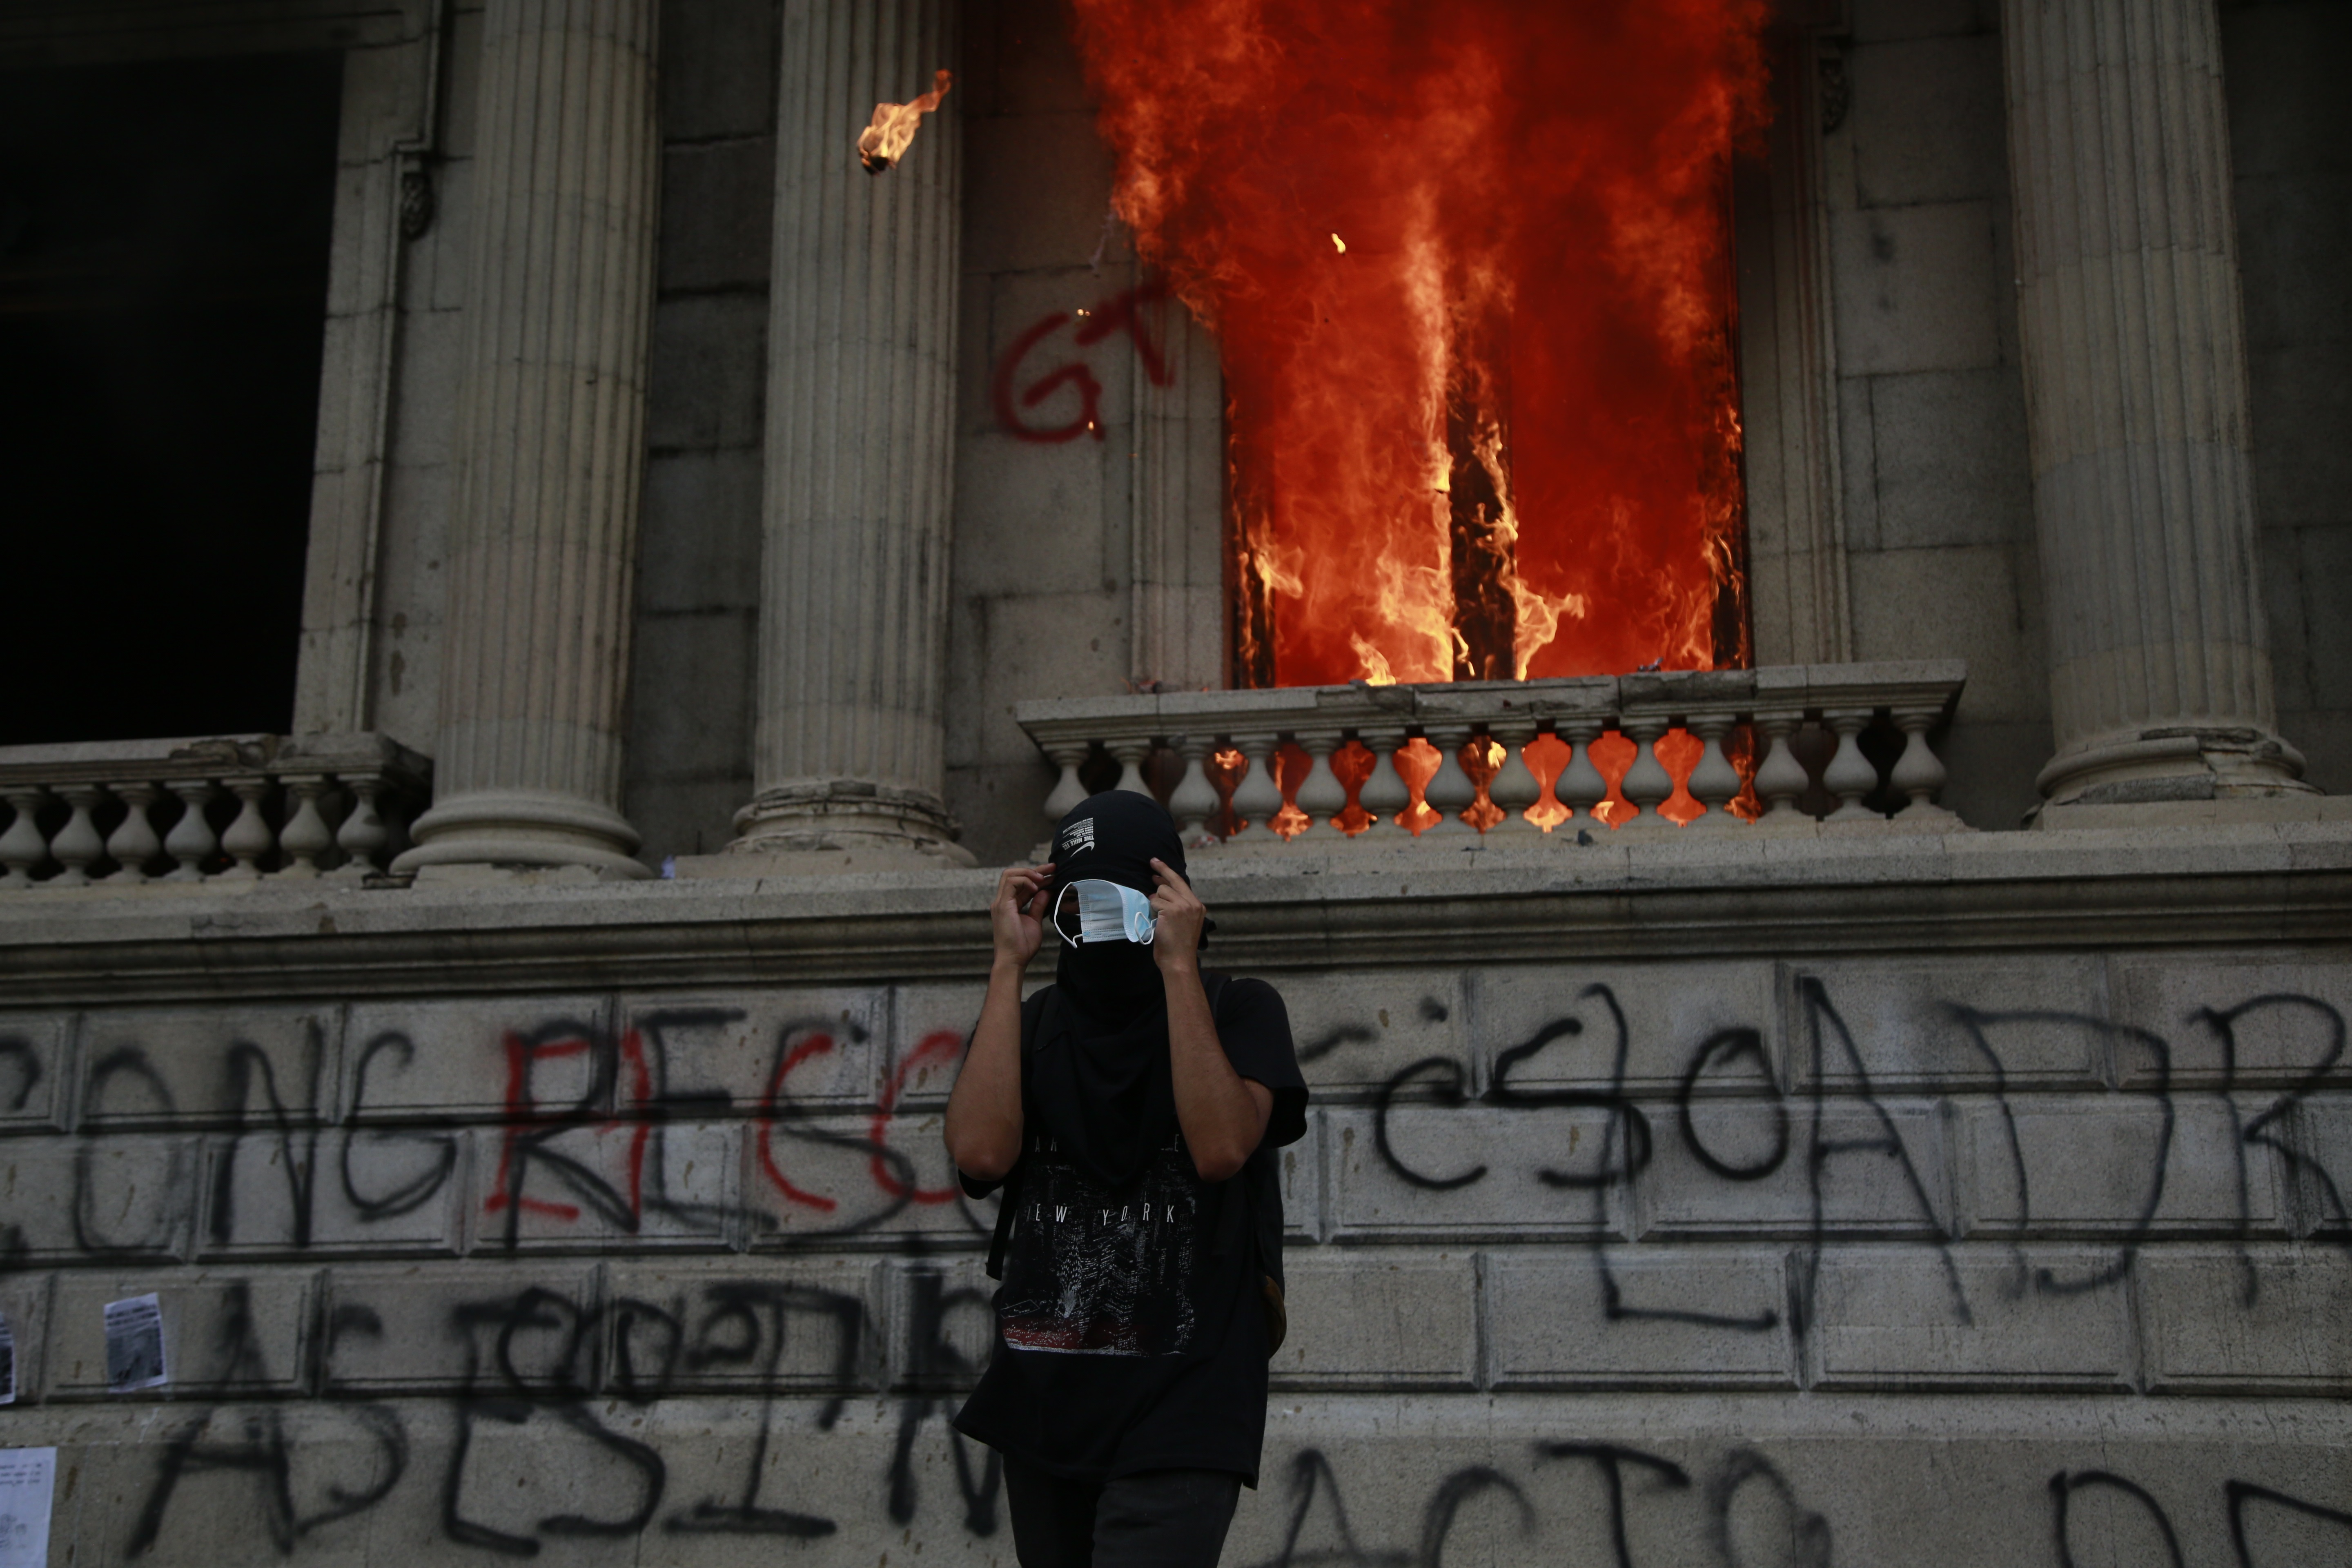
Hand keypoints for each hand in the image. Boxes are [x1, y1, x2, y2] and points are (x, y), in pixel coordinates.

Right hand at [990, 862, 1054, 966]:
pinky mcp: (1002, 906)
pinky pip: (1011, 883)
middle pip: (1014, 875)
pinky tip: (1037, 887)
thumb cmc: (1022, 945)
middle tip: (1052, 868)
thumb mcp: (1035, 920)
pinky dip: (1025, 881)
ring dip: (1028, 873)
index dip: (1036, 876)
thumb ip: (1039, 905)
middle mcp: (1003, 901)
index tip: (1053, 874)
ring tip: (1044, 878)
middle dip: (1034, 870)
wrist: (1014, 960)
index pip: (1021, 883)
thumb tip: (1047, 891)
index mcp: (1009, 904)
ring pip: (1009, 875)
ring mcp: (1000, 903)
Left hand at [1147, 857, 1206, 973]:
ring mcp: (1182, 906)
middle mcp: (1192, 903)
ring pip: (1161, 891)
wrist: (1179, 961)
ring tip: (1159, 916)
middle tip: (1152, 862)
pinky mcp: (1171, 910)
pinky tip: (1157, 919)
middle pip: (1172, 882)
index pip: (1181, 883)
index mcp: (1198, 906)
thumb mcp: (1185, 922)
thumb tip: (1161, 889)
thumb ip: (1178, 905)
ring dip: (1155, 902)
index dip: (1168, 872)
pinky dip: (1153, 909)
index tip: (1158, 863)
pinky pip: (1155, 901)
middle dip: (1161, 871)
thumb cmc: (1178, 945)